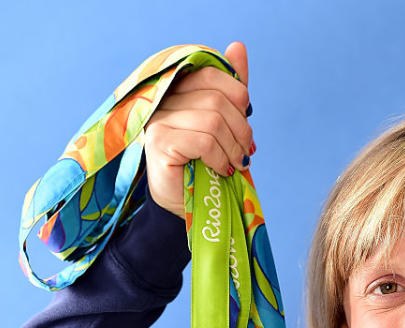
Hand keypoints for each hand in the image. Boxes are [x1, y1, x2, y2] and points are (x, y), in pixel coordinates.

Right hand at [143, 41, 253, 218]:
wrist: (188, 203)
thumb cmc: (208, 163)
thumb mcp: (226, 124)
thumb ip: (231, 89)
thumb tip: (237, 46)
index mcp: (179, 91)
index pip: (213, 75)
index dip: (237, 96)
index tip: (245, 122)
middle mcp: (164, 101)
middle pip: (216, 99)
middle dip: (241, 128)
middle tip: (246, 151)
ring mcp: (158, 121)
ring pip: (212, 120)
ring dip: (233, 146)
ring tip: (236, 163)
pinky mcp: (158, 143)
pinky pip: (202, 141)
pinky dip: (220, 157)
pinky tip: (222, 169)